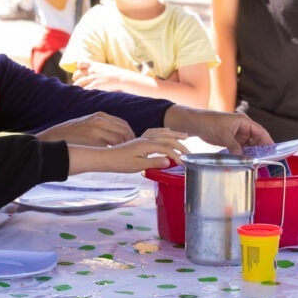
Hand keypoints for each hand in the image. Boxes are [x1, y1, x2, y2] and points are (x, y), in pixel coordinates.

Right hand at [35, 111, 134, 146]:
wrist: (52, 139)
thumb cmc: (69, 135)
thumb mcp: (86, 125)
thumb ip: (100, 128)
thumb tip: (115, 137)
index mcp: (99, 116)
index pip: (123, 124)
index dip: (130, 135)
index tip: (132, 145)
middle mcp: (100, 120)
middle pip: (125, 131)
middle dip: (131, 142)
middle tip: (132, 153)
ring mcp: (96, 130)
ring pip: (120, 139)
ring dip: (125, 148)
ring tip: (126, 156)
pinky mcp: (93, 141)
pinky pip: (111, 146)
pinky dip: (116, 152)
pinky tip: (116, 158)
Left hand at [69, 128, 187, 173]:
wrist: (107, 158)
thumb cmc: (120, 163)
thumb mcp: (138, 165)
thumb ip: (154, 162)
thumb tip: (169, 161)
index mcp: (147, 145)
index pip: (167, 148)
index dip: (177, 156)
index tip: (183, 164)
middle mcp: (146, 139)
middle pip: (167, 138)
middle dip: (180, 144)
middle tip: (190, 152)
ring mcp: (143, 138)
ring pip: (162, 133)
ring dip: (174, 134)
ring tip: (184, 136)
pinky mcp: (139, 140)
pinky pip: (155, 132)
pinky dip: (163, 131)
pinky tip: (166, 132)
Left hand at [72, 60, 126, 91]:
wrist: (121, 77)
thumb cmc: (117, 73)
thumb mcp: (106, 67)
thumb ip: (100, 68)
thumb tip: (100, 71)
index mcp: (95, 65)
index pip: (82, 62)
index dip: (79, 66)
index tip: (78, 69)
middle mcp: (92, 70)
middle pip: (79, 73)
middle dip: (75, 77)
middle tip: (74, 80)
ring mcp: (93, 78)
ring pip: (80, 82)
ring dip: (76, 86)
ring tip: (76, 89)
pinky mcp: (95, 85)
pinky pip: (85, 89)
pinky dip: (82, 92)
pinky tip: (81, 94)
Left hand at [165, 105, 271, 153]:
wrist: (196, 124)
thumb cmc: (210, 123)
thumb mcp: (223, 134)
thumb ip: (233, 146)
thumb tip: (241, 157)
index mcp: (244, 122)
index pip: (260, 131)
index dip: (268, 141)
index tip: (273, 151)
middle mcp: (243, 128)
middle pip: (256, 140)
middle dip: (260, 150)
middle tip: (264, 161)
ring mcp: (237, 135)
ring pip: (249, 146)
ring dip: (251, 154)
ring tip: (255, 164)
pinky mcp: (231, 141)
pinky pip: (241, 149)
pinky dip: (243, 155)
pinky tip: (245, 162)